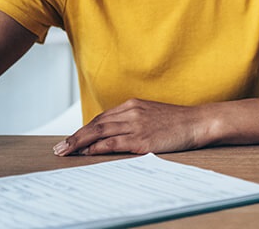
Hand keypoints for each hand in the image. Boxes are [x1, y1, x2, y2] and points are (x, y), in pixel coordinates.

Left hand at [52, 98, 207, 155]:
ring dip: (80, 143)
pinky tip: (87, 153)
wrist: (198, 122)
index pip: (102, 117)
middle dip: (75, 136)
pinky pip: (113, 143)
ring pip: (100, 132)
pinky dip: (97, 148)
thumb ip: (134, 120)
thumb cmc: (178, 122)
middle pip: (96, 124)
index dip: (84, 129)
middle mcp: (132, 112)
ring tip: (66, 151)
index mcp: (133, 105)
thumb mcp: (153, 115)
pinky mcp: (143, 139)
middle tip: (60, 147)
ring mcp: (137, 125)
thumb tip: (116, 134)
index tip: (72, 139)